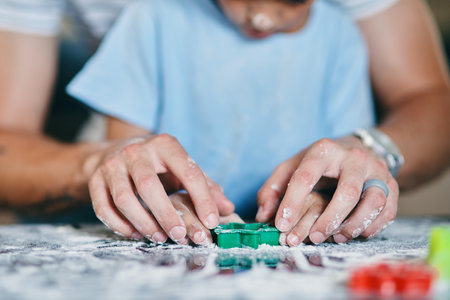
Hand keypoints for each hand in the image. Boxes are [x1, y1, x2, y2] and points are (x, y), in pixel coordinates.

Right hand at [88, 134, 234, 241]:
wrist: (114, 152)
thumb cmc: (157, 164)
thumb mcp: (182, 168)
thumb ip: (205, 186)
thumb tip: (227, 208)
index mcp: (165, 145)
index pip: (188, 171)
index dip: (202, 198)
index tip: (212, 221)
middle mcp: (136, 151)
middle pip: (149, 185)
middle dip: (166, 214)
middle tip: (181, 236)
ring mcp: (112, 164)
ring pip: (124, 199)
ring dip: (143, 223)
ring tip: (160, 238)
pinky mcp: (96, 179)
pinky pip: (104, 207)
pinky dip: (120, 225)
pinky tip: (136, 234)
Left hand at [256, 136, 398, 243]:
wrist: (358, 149)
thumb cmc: (319, 163)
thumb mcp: (292, 166)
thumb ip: (273, 188)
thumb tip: (263, 215)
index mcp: (324, 150)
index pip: (306, 175)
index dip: (292, 202)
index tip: (281, 224)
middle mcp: (353, 158)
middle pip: (348, 191)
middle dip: (330, 219)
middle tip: (314, 237)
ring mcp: (376, 171)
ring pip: (374, 201)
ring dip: (354, 226)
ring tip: (337, 237)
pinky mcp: (392, 185)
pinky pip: (388, 211)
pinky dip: (372, 227)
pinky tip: (355, 233)